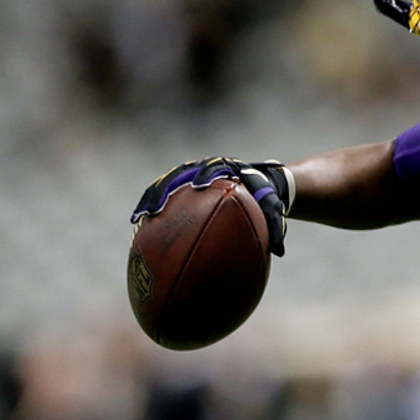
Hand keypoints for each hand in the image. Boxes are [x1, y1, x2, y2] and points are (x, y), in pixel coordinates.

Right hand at [131, 157, 292, 256]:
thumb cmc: (266, 200)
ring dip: (152, 198)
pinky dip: (151, 208)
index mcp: (227, 171)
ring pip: (166, 184)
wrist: (260, 186)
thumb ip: (277, 227)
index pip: (214, 168)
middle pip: (181, 174)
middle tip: (157, 207)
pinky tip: (139, 227)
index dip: (206, 174)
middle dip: (167, 188)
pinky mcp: (182, 188)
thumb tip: (280, 252)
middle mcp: (205, 170)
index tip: (199, 185)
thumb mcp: (273, 211)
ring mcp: (190, 177)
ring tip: (139, 218)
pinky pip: (163, 196)